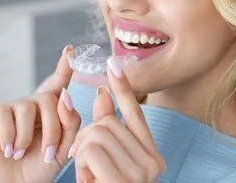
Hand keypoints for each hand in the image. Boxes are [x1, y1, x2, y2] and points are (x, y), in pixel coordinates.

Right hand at [0, 45, 81, 182]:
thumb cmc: (41, 166)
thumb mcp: (65, 147)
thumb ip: (71, 121)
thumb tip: (65, 95)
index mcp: (51, 110)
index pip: (59, 83)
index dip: (64, 66)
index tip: (70, 50)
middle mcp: (31, 104)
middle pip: (49, 100)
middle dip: (53, 130)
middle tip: (50, 154)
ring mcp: (10, 107)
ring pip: (27, 107)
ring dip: (28, 138)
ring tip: (22, 154)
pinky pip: (4, 115)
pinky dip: (9, 137)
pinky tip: (8, 150)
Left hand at [70, 57, 165, 182]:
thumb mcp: (105, 161)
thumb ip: (105, 129)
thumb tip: (101, 94)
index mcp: (152, 156)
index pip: (136, 114)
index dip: (123, 88)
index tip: (113, 64)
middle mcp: (153, 163)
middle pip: (108, 123)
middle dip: (87, 137)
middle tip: (86, 164)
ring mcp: (142, 173)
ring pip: (96, 134)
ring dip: (82, 153)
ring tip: (90, 177)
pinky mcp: (125, 181)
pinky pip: (91, 150)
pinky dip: (82, 164)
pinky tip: (90, 181)